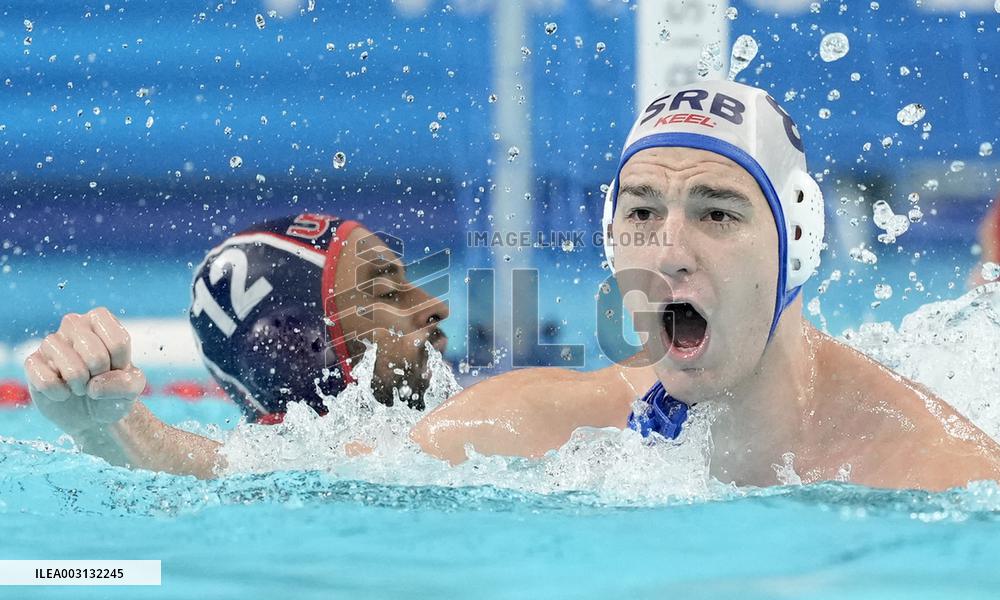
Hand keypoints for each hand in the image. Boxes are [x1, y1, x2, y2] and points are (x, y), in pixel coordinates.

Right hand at [23, 307, 145, 436]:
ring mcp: (51, 342)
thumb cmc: (114, 389)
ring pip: (71, 367)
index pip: (118, 342)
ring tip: (81, 386)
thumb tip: (94, 386)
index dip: (121, 365)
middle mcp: (74, 324)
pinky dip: (60, 394)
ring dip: (81, 385)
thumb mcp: (133, 386)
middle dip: (100, 376)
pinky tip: (63, 392)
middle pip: (95, 355)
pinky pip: (46, 380)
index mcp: (100, 319)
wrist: (92, 413)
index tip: (117, 368)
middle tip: (96, 378)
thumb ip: (127, 384)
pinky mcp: (33, 362)